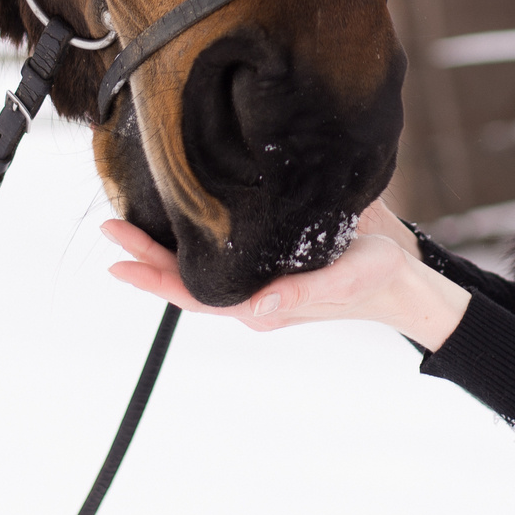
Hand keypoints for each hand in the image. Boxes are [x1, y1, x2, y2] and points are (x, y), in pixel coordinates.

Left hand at [102, 209, 467, 348]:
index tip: (117, 261)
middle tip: (109, 225)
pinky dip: (193, 227)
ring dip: (163, 241)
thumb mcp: (344, 280)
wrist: (404, 270)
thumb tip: (254, 311)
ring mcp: (258, 270)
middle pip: (185, 277)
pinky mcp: (270, 247)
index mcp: (261, 304)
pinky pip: (220, 242)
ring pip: (197, 260)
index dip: (153, 279)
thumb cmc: (376, 276)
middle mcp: (252, 288)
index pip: (193, 295)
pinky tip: (178, 203)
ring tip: (127, 214)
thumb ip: (300, 296)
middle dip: (145, 253)